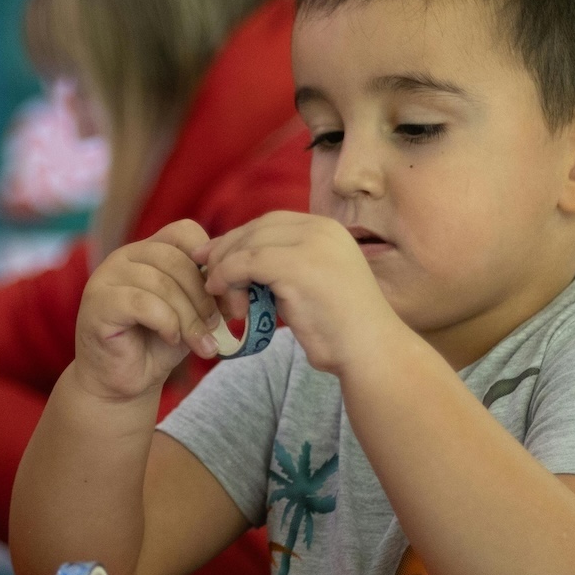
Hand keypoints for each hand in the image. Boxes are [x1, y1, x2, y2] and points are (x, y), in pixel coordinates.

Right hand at [71, 220, 220, 401]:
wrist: (124, 382)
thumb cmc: (158, 344)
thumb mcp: (194, 313)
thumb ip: (212, 294)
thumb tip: (241, 286)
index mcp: (148, 250)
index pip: (185, 232)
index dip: (212, 262)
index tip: (226, 298)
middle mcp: (124, 256)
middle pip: (176, 259)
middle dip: (203, 297)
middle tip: (216, 327)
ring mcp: (107, 277)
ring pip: (161, 284)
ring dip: (189, 318)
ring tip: (201, 343)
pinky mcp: (99, 303)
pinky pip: (143, 304)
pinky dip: (167, 324)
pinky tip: (171, 339)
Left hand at [196, 212, 408, 374]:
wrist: (369, 352)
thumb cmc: (341, 329)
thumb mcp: (312, 284)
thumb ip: (284, 267)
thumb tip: (241, 262)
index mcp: (328, 230)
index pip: (271, 222)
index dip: (239, 237)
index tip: (213, 255)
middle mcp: (321, 229)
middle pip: (256, 228)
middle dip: (225, 248)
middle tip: (205, 271)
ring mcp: (311, 245)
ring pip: (248, 244)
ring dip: (226, 269)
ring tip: (223, 298)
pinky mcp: (297, 266)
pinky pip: (246, 263)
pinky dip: (226, 276)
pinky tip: (223, 295)